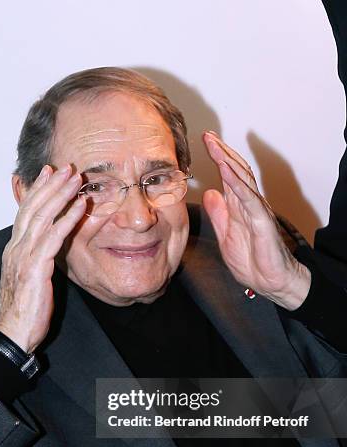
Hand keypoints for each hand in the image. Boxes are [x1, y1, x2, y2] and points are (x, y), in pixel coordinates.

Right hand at [0, 165, 85, 351]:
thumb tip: (46, 246)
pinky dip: (67, 219)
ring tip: (75, 179)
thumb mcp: (30, 277)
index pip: (25, 212)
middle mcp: (17, 247)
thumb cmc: (25, 308)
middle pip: (33, 208)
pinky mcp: (36, 267)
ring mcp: (24, 256)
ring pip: (42, 217)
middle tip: (66, 167)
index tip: (49, 172)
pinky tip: (80, 207)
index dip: (37, 190)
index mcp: (15, 248)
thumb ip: (36, 257)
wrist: (14, 331)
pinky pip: (53, 237)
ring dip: (60, 195)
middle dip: (50, 185)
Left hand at [202, 131, 310, 309]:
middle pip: (236, 171)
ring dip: (228, 161)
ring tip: (215, 146)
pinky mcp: (262, 221)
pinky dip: (239, 185)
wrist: (270, 282)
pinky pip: (250, 199)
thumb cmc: (251, 260)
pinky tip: (227, 173)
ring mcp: (257, 210)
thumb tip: (210, 193)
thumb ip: (219, 214)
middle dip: (222, 152)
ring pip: (243, 180)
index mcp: (238, 206)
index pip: (228, 176)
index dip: (217, 158)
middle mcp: (249, 203)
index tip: (204, 143)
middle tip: (207, 135)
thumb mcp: (226, 235)